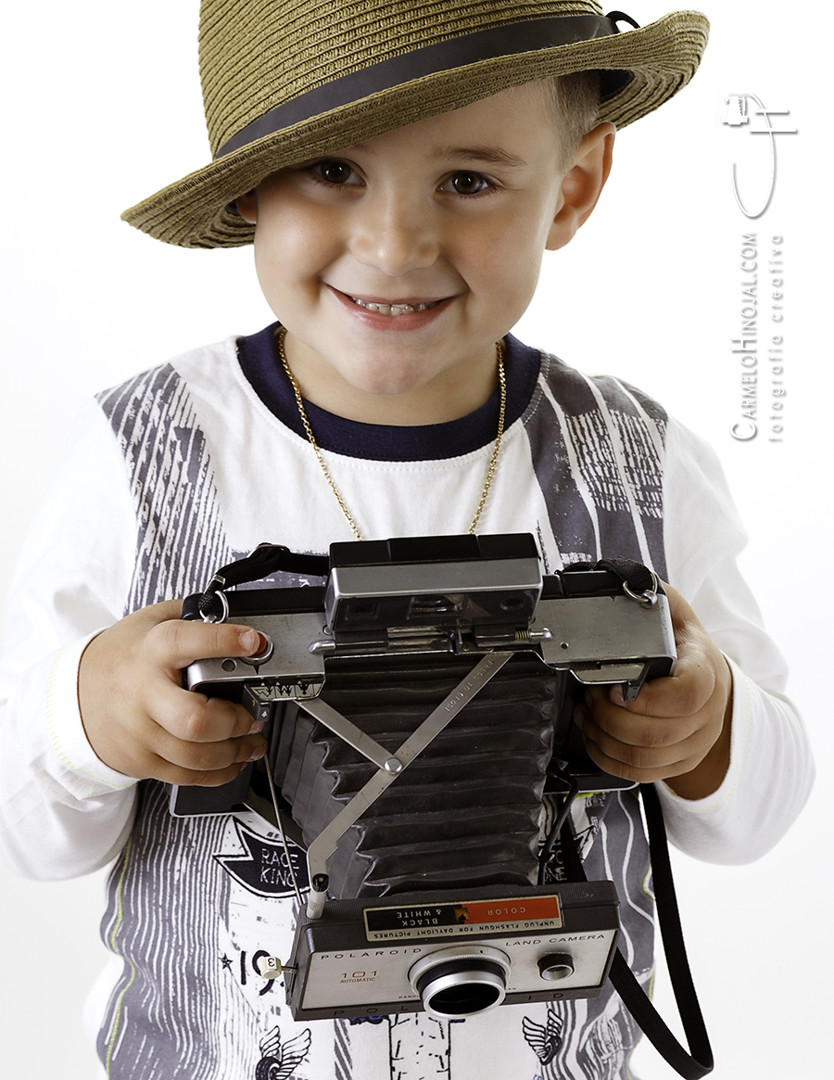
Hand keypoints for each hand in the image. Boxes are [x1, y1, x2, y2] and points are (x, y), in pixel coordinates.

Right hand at [78, 599, 267, 785]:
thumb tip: (233, 613)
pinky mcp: (142, 760)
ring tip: (252, 739)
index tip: (254, 642)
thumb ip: (189, 614)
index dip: (223, 641)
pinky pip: (188, 775)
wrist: (74, 695)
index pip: (184, 642)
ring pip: (196, 755)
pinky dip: (220, 772)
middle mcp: (143, 694)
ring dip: (236, 750)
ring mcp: (141, 732)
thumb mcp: (149, 622)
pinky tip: (235, 759)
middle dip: (235, 720)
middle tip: (252, 713)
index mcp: (149, 652)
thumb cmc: (119, 658)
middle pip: (194, 719)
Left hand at [574, 583, 732, 799]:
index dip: (648, 700)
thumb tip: (616, 585)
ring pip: (645, 757)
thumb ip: (648, 594)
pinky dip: (609, 758)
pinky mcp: (679, 760)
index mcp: (705, 672)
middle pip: (656, 733)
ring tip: (589, 713)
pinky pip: (641, 773)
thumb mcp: (672, 609)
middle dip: (610, 717)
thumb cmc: (684, 642)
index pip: (688, 696)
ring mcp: (694, 741)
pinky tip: (595, 736)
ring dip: (604, 737)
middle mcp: (706, 713)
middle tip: (591, 696)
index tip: (618, 689)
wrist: (707, 675)